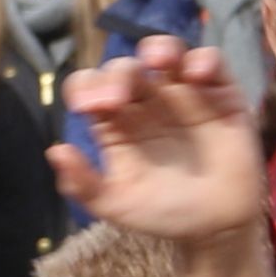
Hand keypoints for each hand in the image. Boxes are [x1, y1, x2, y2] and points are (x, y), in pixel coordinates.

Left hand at [52, 39, 263, 248]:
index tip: (85, 107)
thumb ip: (83, 184)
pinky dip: (203, 60)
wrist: (216, 228)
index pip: (91, 87)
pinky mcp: (221, 94)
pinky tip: (195, 75)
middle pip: (126, 69)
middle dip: (117, 77)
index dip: (85, 87)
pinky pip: (212, 63)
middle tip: (115, 101)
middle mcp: (146, 101)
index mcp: (116, 120)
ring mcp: (184, 94)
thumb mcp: (117, 205)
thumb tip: (54, 152)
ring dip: (158, 49)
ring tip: (156, 62)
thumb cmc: (164, 213)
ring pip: (166, 53)